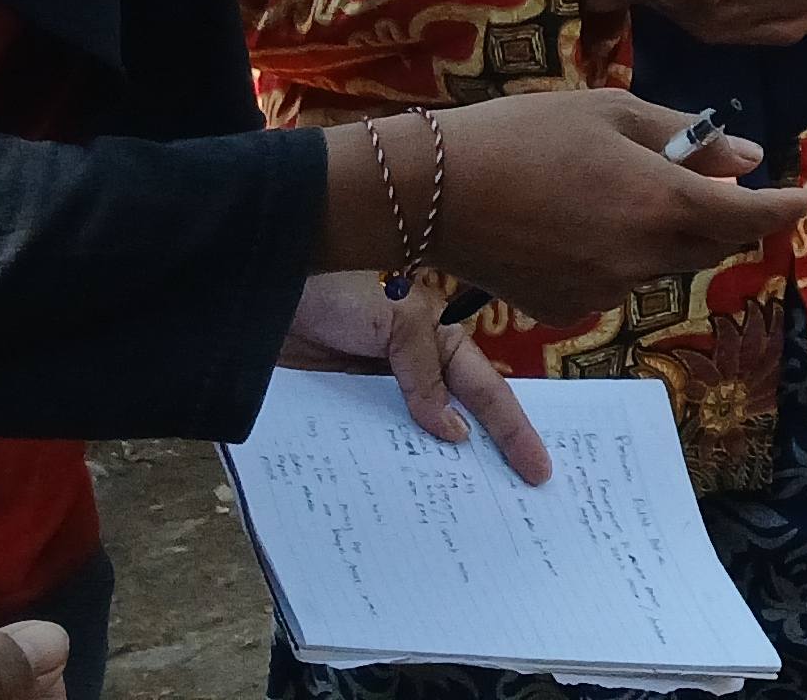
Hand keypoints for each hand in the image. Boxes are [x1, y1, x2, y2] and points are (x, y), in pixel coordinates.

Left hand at [280, 270, 550, 483]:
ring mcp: (377, 395)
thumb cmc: (341, 289)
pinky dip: (381, 469)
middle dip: (483, 460)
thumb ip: (425, 374)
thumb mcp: (398, 319)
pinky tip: (391, 499)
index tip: (539, 471)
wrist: (267, 290)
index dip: (515, 431)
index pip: (487, 392)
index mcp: (441, 342)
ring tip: (451, 517)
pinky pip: (369, 445)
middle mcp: (415, 372)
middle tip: (509, 507)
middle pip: (457, 423)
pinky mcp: (341, 412)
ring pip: (413, 442)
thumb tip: (452, 433)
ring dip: (428, 473)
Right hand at [415, 90, 806, 323]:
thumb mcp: (611, 112)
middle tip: (706, 184)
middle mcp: (642, 255)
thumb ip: (686, 138)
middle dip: (721, 218)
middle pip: (710, 246)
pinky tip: (573, 225)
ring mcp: (606, 290)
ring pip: (662, 265)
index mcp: (659, 201)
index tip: (802, 199)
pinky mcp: (570, 311)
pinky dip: (617, 257)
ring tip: (612, 193)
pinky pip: (617, 284)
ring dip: (663, 236)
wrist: (435, 191)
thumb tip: (749, 160)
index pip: (748, 217)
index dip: (782, 209)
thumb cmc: (524, 132)